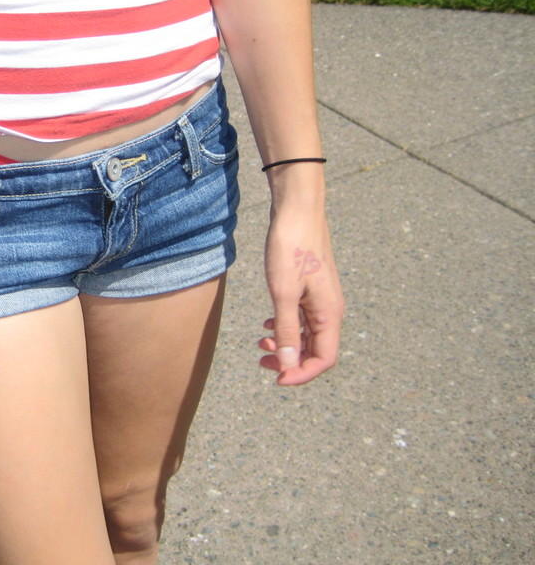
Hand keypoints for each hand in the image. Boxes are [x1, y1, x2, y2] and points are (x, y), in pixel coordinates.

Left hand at [258, 201, 344, 384]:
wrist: (297, 211)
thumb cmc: (290, 248)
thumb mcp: (283, 293)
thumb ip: (287, 330)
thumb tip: (288, 365)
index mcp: (329, 314)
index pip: (323, 359)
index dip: (301, 374)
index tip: (275, 378)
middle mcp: (330, 309)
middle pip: (316, 350)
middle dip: (290, 361)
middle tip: (261, 362)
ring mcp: (321, 298)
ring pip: (308, 334)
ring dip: (286, 344)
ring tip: (260, 344)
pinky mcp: (311, 287)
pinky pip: (303, 318)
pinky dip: (286, 327)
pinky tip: (268, 324)